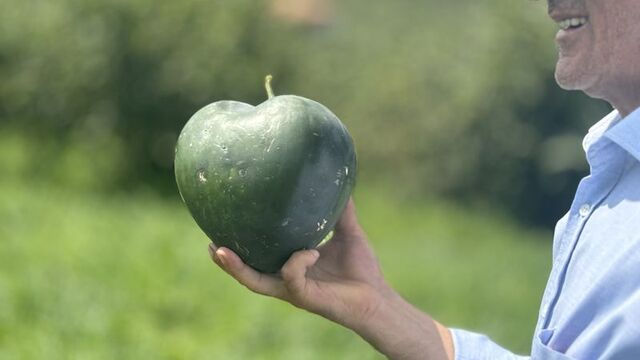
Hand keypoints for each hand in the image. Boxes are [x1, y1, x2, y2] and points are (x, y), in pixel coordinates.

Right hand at [208, 198, 391, 328]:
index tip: (220, 228)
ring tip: (221, 251)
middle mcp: (286, 279)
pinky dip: (297, 261)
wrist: (378, 298)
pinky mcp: (305, 297)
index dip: (238, 248)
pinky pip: (291, 276)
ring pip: (255, 282)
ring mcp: (293, 289)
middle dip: (226, 262)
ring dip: (237, 268)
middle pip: (247, 274)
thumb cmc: (361, 269)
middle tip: (209, 244)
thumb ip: (340, 210)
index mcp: (290, 265)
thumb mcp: (347, 233)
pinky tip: (311, 251)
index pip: (258, 258)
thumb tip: (338, 179)